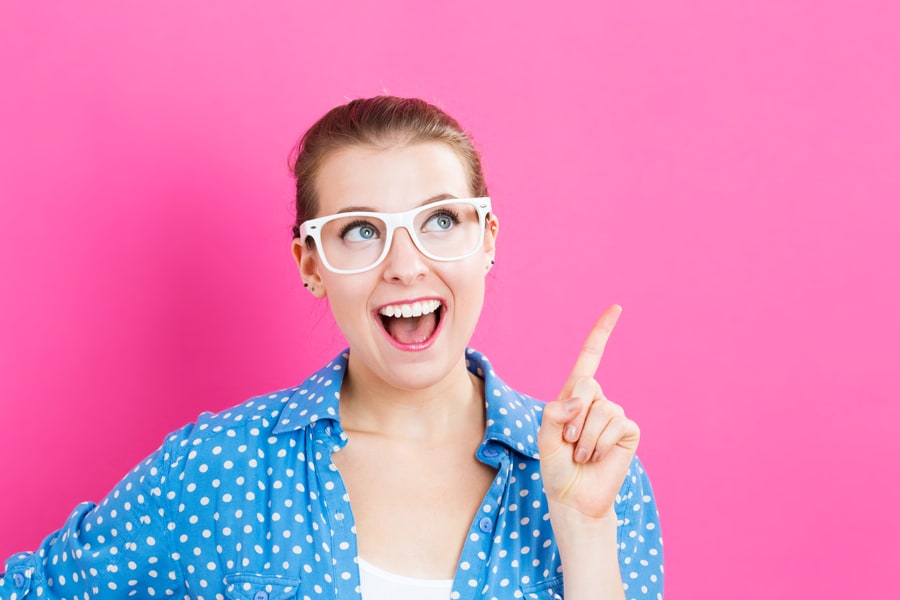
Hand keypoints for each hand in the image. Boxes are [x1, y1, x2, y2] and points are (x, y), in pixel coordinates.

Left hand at [538, 305, 639, 520]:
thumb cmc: (556, 466)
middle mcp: (596, 401)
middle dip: (573, 417)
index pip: (589, 359)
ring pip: (601, 410)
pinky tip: (596, 457)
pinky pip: (616, 424)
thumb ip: (555, 412)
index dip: (601, 333)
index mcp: (574, 396)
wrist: (574, 497)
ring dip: (585, 437)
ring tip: (581, 454)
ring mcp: (614, 415)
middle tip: (568, 443)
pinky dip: (600, 443)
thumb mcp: (544, 436)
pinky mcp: (628, 431)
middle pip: (587, 386)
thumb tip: (582, 400)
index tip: (616, 309)